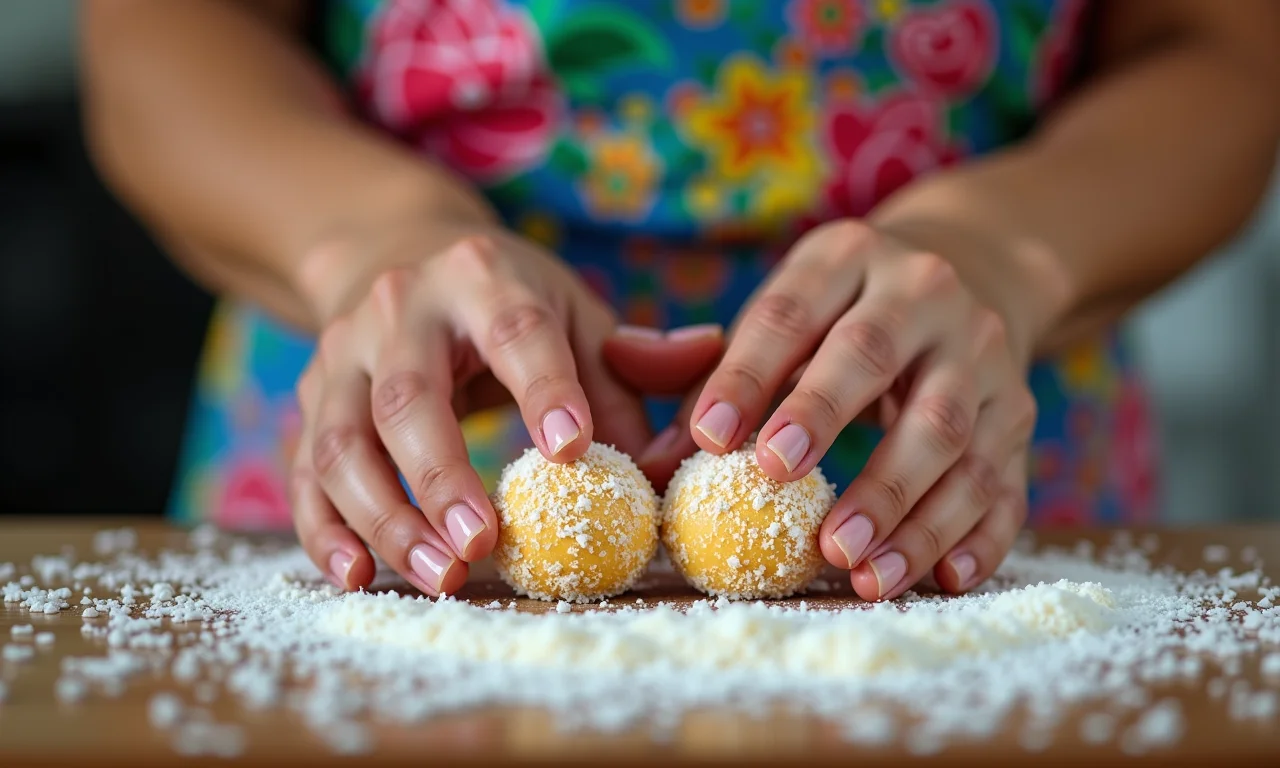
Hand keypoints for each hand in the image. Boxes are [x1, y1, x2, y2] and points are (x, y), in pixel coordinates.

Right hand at [290, 228, 721, 594]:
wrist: (391, 253)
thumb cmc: (506, 302)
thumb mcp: (571, 311)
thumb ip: (632, 366)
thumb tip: (703, 429)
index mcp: (482, 277)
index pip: (514, 331)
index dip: (541, 388)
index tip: (568, 450)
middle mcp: (398, 309)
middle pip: (406, 396)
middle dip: (441, 476)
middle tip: (481, 544)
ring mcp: (341, 357)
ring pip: (344, 442)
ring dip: (384, 517)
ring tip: (437, 575)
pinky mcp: (309, 404)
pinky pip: (306, 472)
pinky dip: (325, 529)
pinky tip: (357, 576)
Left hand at [681, 219, 1038, 600]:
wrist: (972, 271)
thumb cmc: (841, 315)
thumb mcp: (783, 314)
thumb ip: (711, 379)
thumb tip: (652, 464)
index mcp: (847, 259)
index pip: (788, 313)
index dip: (747, 373)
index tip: (709, 437)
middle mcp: (924, 295)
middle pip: (873, 357)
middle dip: (825, 420)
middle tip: (778, 482)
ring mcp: (982, 355)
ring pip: (949, 434)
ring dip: (902, 508)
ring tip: (853, 566)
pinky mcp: (1019, 413)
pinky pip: (1006, 481)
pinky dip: (980, 536)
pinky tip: (943, 579)